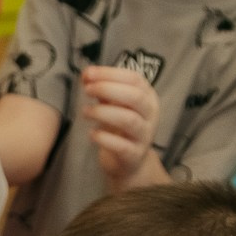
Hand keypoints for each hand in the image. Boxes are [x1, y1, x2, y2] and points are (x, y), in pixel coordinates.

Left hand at [80, 66, 161, 188]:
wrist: (129, 161)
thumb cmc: (119, 126)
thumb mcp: (112, 104)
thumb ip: (101, 88)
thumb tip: (86, 74)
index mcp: (147, 96)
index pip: (134, 79)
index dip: (110, 74)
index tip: (87, 74)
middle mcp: (150, 114)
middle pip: (135, 97)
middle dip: (108, 89)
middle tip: (86, 90)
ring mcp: (145, 135)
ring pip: (129, 120)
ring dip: (103, 113)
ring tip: (85, 112)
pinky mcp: (135, 154)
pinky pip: (122, 146)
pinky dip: (104, 138)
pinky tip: (92, 134)